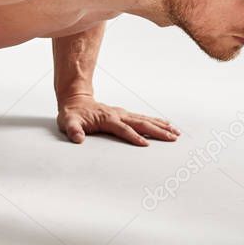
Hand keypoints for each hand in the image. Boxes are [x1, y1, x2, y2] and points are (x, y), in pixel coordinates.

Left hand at [58, 93, 179, 145]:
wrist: (75, 100)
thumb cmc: (72, 113)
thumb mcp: (67, 122)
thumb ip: (72, 130)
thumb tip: (77, 138)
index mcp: (107, 118)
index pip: (123, 129)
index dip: (133, 137)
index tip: (145, 144)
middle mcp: (118, 114)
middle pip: (140, 123)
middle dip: (157, 131)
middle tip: (172, 138)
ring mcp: (122, 113)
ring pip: (145, 119)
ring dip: (161, 125)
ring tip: (176, 132)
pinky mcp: (124, 114)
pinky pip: (143, 118)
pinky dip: (156, 121)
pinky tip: (166, 125)